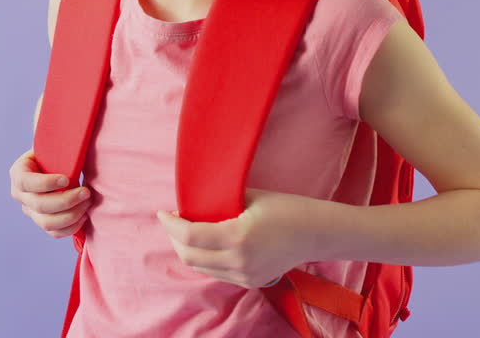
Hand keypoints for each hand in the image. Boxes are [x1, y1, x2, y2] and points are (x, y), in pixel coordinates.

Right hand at [9, 148, 93, 237]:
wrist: (56, 163)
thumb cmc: (57, 152)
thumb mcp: (52, 145)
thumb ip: (59, 143)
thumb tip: (76, 137)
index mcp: (19, 173)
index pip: (26, 182)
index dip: (46, 183)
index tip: (67, 178)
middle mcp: (20, 195)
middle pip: (40, 206)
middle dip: (66, 200)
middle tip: (87, 192)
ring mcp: (30, 211)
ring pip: (47, 223)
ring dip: (72, 215)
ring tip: (88, 202)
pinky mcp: (42, 222)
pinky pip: (55, 233)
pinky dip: (72, 227)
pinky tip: (85, 215)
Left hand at [156, 187, 310, 288]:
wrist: (316, 232)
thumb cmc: (285, 207)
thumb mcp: (249, 197)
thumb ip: (219, 202)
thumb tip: (191, 202)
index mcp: (238, 237)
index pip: (190, 237)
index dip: (170, 225)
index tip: (162, 213)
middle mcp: (240, 262)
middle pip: (190, 257)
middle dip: (174, 239)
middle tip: (172, 221)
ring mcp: (246, 276)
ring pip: (201, 268)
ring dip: (188, 250)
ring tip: (186, 231)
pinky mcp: (251, 282)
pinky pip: (217, 273)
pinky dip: (205, 259)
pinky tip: (205, 243)